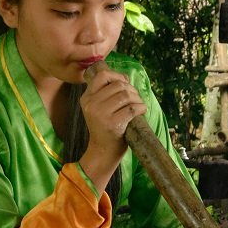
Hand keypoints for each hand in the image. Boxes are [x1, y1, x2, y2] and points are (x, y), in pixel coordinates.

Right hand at [80, 65, 145, 190]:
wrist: (102, 151)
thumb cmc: (104, 128)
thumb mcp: (97, 108)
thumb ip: (105, 93)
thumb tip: (124, 78)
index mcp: (86, 98)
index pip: (102, 75)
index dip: (117, 75)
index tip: (125, 82)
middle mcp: (91, 104)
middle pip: (118, 85)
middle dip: (132, 89)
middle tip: (135, 98)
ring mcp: (101, 114)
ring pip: (126, 95)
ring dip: (137, 99)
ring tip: (139, 105)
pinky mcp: (112, 124)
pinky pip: (132, 108)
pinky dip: (141, 108)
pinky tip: (141, 111)